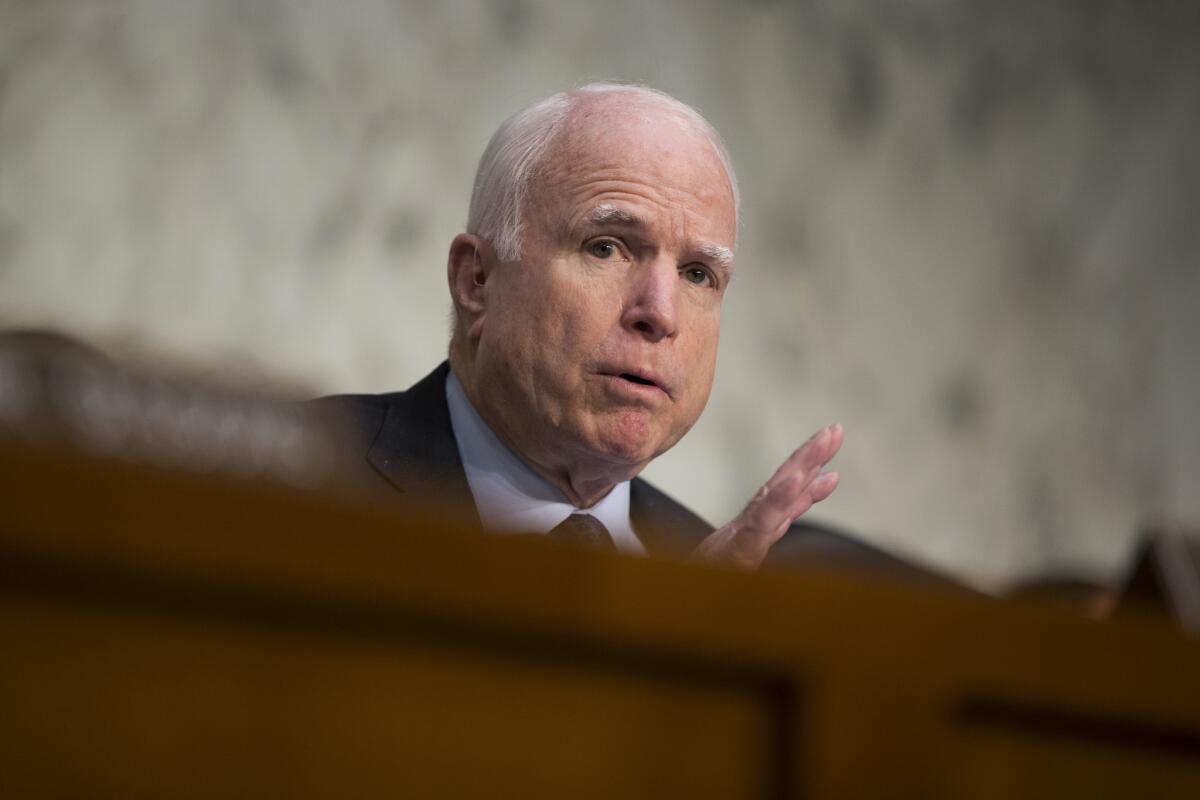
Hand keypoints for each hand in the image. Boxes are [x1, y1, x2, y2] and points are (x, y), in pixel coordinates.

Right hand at [692, 423, 843, 569]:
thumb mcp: (755, 542)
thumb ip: (786, 514)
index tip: (831, 434)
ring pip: (779, 492)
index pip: (789, 484)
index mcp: (761, 518)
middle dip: (812, 454)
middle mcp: (757, 518)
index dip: (810, 458)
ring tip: (823, 442)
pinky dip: (779, 498)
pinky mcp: (741, 547)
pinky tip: (796, 481)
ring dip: (802, 464)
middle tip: (835, 429)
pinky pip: (763, 520)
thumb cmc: (719, 565)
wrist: (688, 588)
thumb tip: (811, 495)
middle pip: (788, 481)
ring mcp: (749, 530)